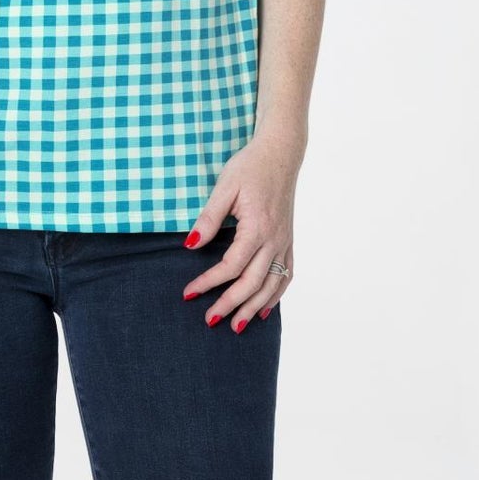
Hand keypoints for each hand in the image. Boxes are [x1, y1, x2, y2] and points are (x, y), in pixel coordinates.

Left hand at [180, 133, 302, 331]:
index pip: (231, 266)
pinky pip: (286, 274)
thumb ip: (209, 218)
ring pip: (272, 285)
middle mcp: (275, 239)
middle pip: (252, 283)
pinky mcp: (289, 240)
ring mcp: (285, 242)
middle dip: (230, 305)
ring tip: (237, 326)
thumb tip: (191, 245)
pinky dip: (276, 295)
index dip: (208, 282)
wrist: (280, 153)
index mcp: (257, 227)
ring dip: (253, 307)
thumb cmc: (250, 166)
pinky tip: (264, 308)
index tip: (189, 293)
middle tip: (209, 319)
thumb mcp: (224, 187)